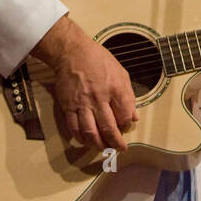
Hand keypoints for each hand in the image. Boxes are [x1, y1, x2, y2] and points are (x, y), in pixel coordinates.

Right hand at [32, 15, 138, 150]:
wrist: (72, 52)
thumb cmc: (98, 59)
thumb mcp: (120, 72)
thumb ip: (128, 95)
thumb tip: (133, 116)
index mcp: (115, 88)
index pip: (124, 115)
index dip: (126, 124)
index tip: (126, 126)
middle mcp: (99, 97)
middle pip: (108, 128)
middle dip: (115, 142)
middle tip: (119, 148)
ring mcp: (82, 103)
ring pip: (90, 131)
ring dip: (98, 144)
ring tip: (103, 148)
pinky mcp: (68, 106)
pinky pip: (74, 127)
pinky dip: (80, 138)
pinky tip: (85, 141)